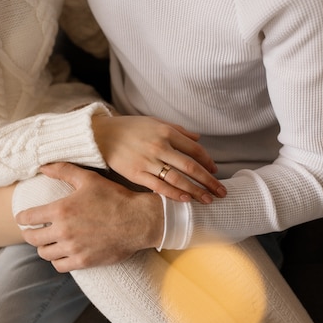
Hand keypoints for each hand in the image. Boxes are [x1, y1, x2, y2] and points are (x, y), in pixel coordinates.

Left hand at [16, 163, 163, 272]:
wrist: (138, 220)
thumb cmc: (114, 197)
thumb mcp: (88, 179)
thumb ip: (63, 171)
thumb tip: (43, 167)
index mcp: (61, 210)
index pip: (28, 218)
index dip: (22, 218)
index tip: (22, 218)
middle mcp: (63, 231)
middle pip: (32, 238)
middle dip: (29, 234)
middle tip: (32, 231)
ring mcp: (73, 248)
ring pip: (45, 253)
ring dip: (44, 247)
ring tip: (47, 242)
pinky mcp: (83, 261)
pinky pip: (59, 266)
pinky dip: (57, 260)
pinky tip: (61, 254)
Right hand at [92, 115, 225, 202]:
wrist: (100, 135)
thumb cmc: (129, 128)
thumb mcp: (154, 122)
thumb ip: (178, 130)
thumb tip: (198, 137)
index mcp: (166, 132)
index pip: (195, 149)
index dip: (207, 162)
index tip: (215, 171)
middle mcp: (159, 146)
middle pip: (190, 167)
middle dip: (208, 181)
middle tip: (221, 192)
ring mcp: (148, 161)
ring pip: (177, 179)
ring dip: (195, 191)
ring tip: (207, 200)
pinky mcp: (136, 174)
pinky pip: (159, 186)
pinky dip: (174, 194)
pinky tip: (186, 200)